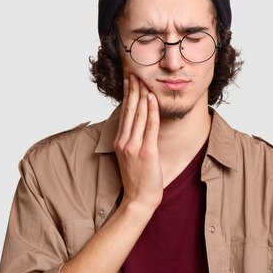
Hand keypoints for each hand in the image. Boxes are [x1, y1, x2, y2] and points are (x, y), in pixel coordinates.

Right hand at [114, 74, 162, 212]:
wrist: (138, 200)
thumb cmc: (137, 180)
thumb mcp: (130, 157)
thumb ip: (132, 141)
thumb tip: (139, 126)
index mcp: (120, 142)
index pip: (124, 113)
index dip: (127, 95)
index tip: (129, 80)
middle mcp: (124, 142)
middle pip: (129, 110)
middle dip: (133, 90)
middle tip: (135, 73)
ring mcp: (134, 147)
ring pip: (139, 115)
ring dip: (142, 95)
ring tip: (144, 80)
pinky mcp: (146, 152)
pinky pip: (150, 127)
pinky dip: (152, 110)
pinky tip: (152, 98)